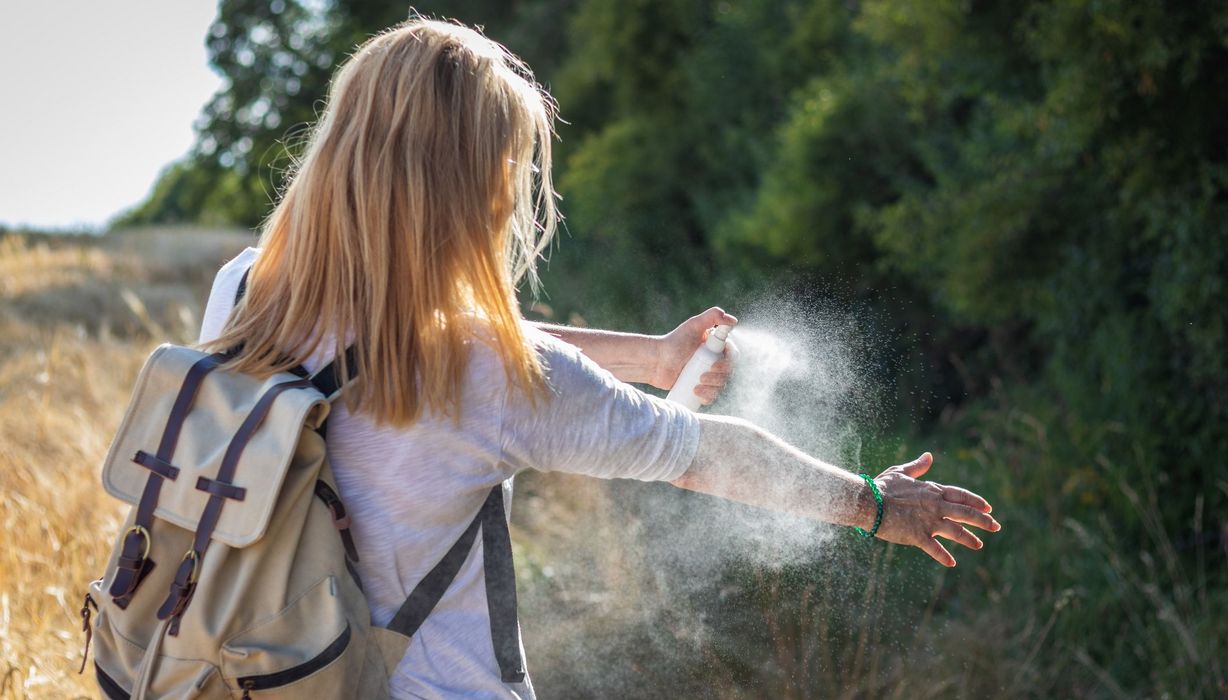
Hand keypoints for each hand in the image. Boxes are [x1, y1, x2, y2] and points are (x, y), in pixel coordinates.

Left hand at [651, 307, 737, 402]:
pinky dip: (707, 397)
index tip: (714, 364)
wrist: (656, 361)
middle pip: (728, 373)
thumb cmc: (674, 341)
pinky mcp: (699, 388)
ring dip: (712, 388)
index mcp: (717, 347)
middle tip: (702, 376)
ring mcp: (707, 375)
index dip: (728, 362)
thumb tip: (734, 320)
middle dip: (718, 377)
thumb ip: (713, 316)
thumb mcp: (694, 325)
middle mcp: (714, 361)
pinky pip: (711, 396)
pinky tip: (697, 394)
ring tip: (696, 385)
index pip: (732, 356)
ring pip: (720, 386)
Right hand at [870, 452, 1000, 566]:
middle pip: (966, 513)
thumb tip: (929, 456)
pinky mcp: (918, 536)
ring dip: (969, 539)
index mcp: (932, 491)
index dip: (976, 502)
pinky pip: (935, 549)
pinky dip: (944, 556)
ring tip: (979, 545)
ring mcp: (928, 521)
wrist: (868, 502)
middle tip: (996, 526)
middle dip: (983, 521)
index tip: (988, 508)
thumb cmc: (882, 487)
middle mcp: (935, 506)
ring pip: (956, 531)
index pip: (961, 496)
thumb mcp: (901, 473)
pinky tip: (951, 563)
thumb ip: (918, 466)